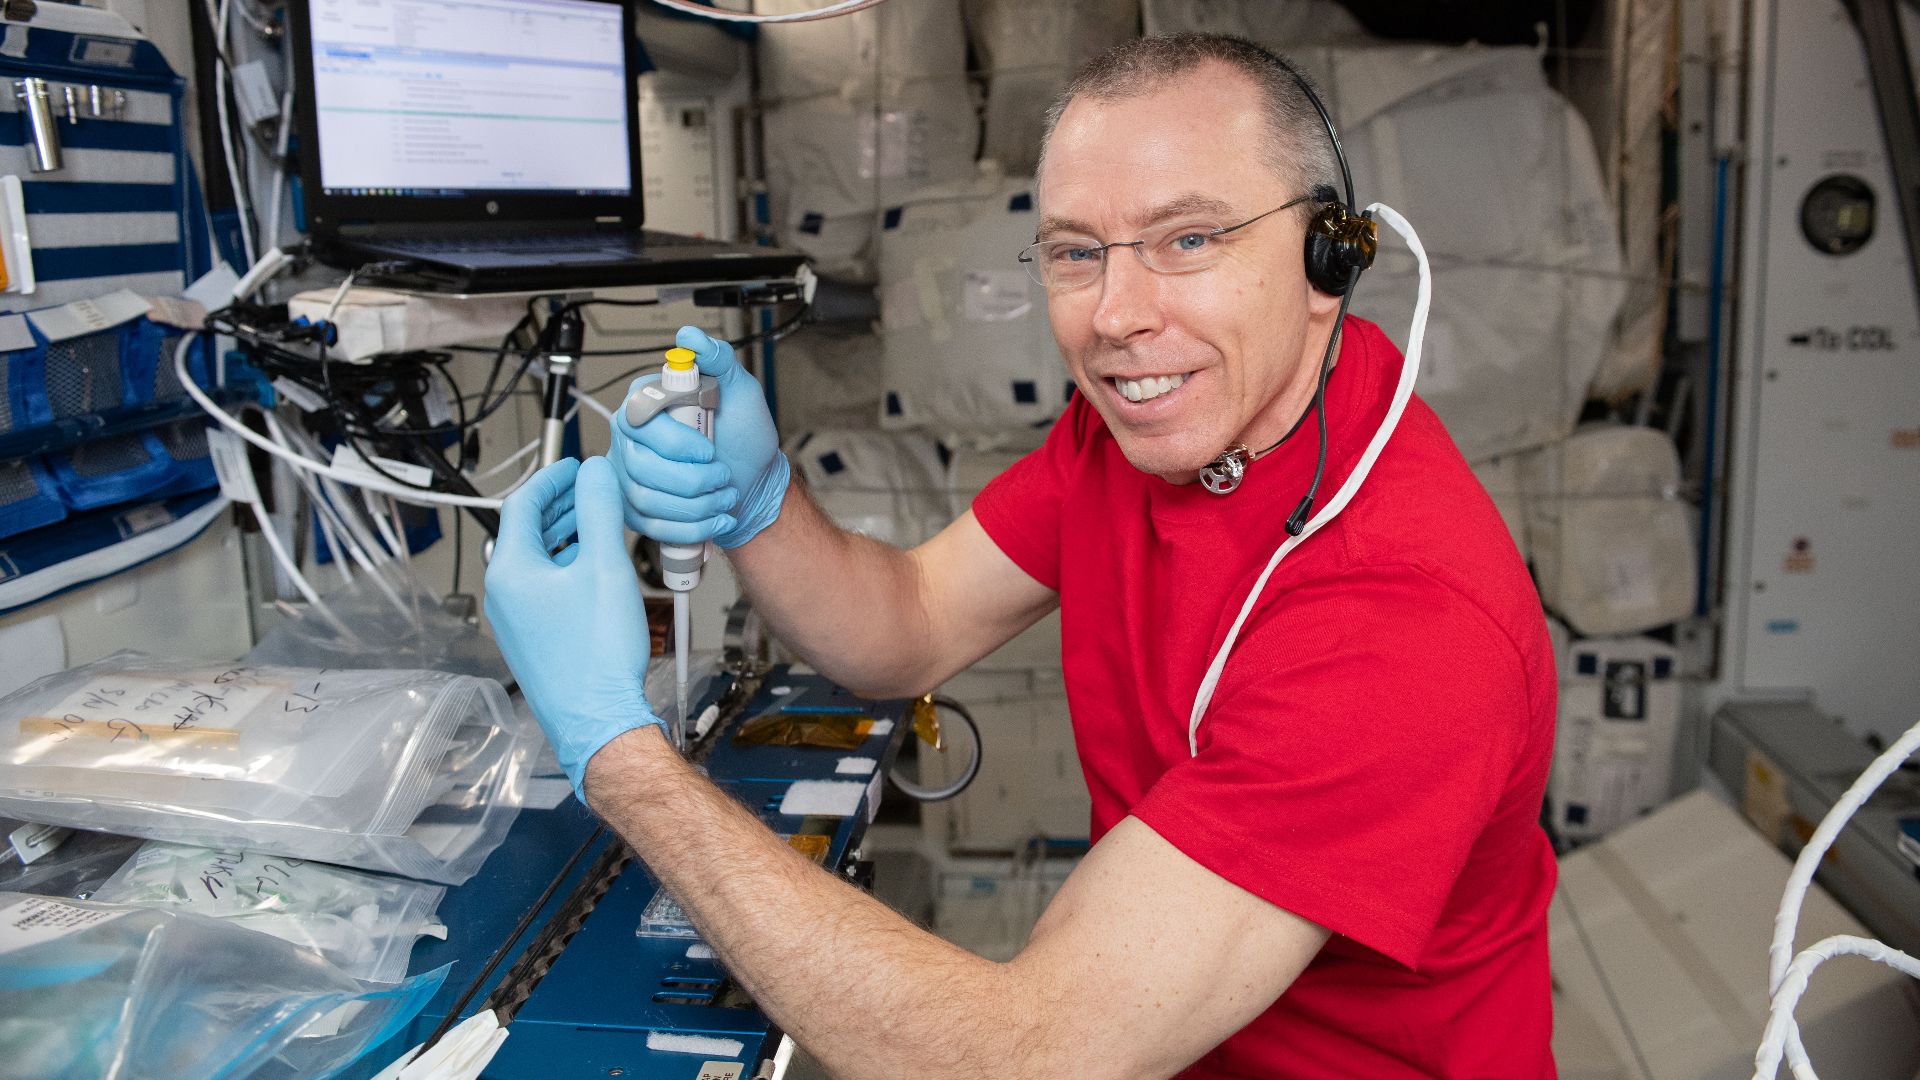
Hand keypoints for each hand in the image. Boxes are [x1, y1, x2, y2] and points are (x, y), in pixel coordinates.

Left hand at [484, 456, 661, 799]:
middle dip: (562, 505)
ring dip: (567, 535)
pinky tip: (597, 568)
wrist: (598, 718)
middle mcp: (504, 594)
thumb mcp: (605, 566)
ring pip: (538, 559)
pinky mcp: (534, 638)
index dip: (552, 478)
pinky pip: (545, 587)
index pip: (522, 504)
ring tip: (600, 524)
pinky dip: (567, 564)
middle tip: (592, 490)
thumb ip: (599, 510)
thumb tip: (595, 473)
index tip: (576, 467)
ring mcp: (516, 619)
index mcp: (510, 571)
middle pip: (528, 531)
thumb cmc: (597, 656)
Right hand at [610, 325, 790, 549]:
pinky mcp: (636, 510)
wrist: (754, 481)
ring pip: (648, 499)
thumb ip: (718, 359)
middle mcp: (630, 438)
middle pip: (641, 466)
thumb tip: (691, 336)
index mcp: (647, 402)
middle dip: (693, 479)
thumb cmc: (744, 435)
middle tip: (723, 476)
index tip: (708, 450)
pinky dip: (692, 527)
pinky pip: (652, 527)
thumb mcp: (740, 389)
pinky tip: (715, 518)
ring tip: (723, 495)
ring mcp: (628, 475)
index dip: (675, 442)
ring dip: (697, 504)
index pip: (639, 421)